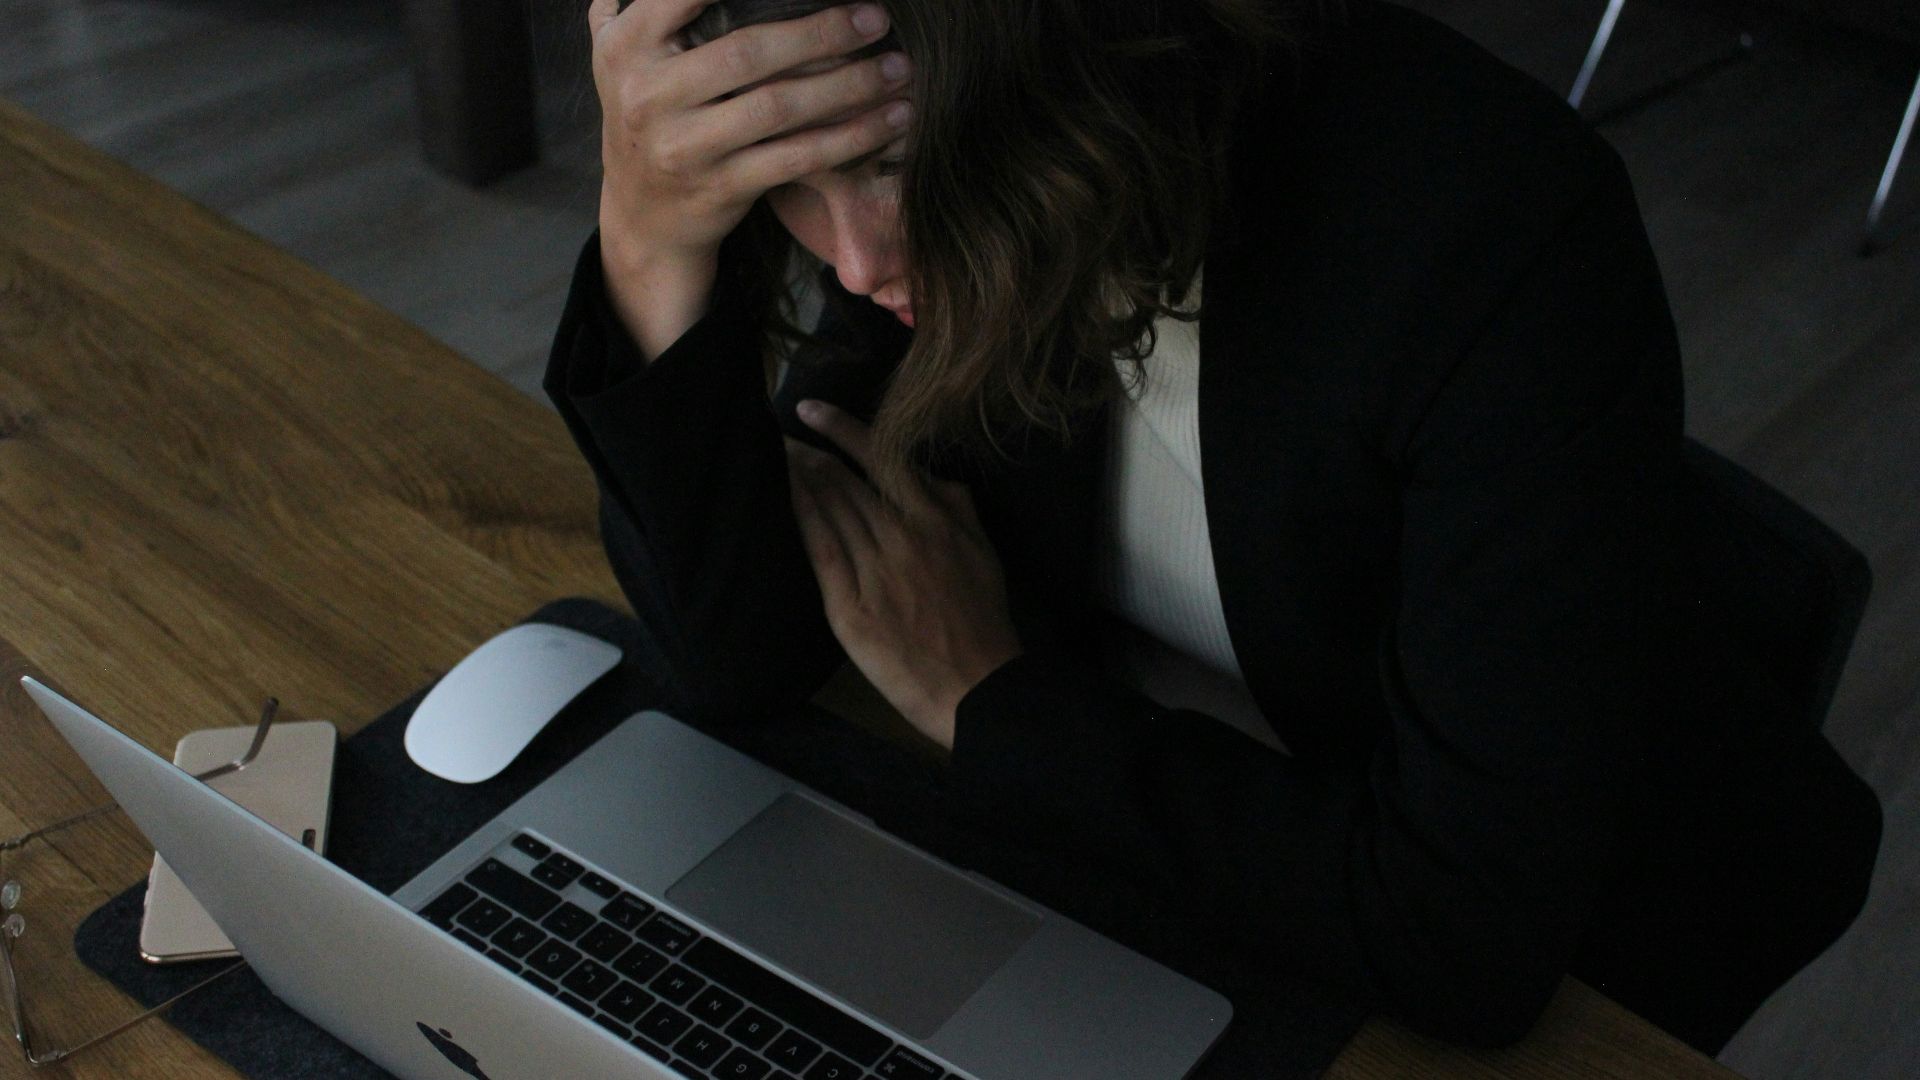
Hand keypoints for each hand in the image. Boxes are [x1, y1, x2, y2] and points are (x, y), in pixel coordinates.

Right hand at [588, 0, 910, 353]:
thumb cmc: (650, 113)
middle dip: (821, 32)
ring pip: (779, 108)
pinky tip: (889, 119)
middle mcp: (649, 94)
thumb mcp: (621, 54)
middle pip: (748, 52)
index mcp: (627, 45)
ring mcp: (684, 146)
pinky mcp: (721, 188)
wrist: (642, 215)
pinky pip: (797, 158)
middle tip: (876, 18)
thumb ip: (640, 1)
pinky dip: (849, 137)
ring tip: (897, 68)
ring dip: (849, 86)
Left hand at [785, 401, 1022, 748]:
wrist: (976, 686)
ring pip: (830, 508)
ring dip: (799, 477)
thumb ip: (960, 509)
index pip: (881, 458)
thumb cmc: (983, 622)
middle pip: (845, 480)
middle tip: (779, 435)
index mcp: (936, 520)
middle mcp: (901, 536)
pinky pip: (820, 550)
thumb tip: (935, 477)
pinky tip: (783, 496)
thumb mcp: (985, 554)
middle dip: (809, 452)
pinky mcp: (850, 606)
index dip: (841, 429)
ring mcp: (874, 570)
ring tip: (776, 457)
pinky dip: (800, 516)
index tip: (811, 410)